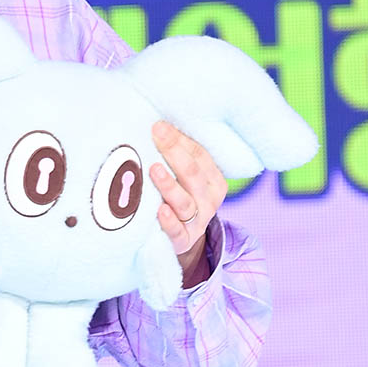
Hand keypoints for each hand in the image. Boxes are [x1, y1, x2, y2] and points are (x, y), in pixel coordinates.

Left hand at [148, 120, 225, 283]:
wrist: (181, 238)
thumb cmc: (179, 196)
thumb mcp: (185, 176)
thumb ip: (177, 155)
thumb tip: (155, 125)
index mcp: (213, 180)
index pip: (200, 155)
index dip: (180, 140)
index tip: (158, 126)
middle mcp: (208, 200)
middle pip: (193, 175)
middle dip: (174, 153)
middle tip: (156, 135)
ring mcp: (197, 222)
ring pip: (185, 203)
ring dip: (169, 185)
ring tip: (154, 169)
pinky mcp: (183, 240)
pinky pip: (177, 232)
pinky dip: (169, 222)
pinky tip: (159, 210)